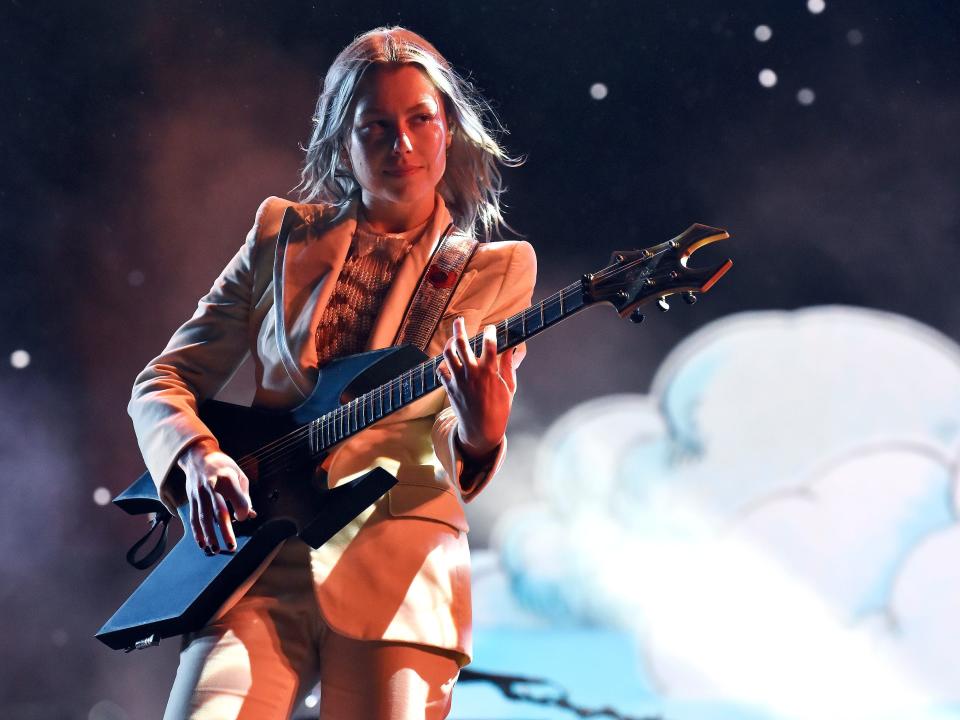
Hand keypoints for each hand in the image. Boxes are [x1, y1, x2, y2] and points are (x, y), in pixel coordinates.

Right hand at [177, 438, 255, 553]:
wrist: (198, 456)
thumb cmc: (223, 466)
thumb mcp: (238, 474)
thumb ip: (245, 495)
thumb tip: (250, 514)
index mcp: (228, 478)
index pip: (238, 499)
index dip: (243, 511)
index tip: (244, 516)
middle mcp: (212, 486)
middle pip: (219, 511)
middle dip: (226, 530)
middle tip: (232, 546)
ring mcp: (199, 493)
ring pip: (204, 517)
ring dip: (209, 535)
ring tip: (216, 549)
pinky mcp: (191, 498)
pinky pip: (193, 517)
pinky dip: (197, 532)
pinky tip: (202, 543)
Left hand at [437, 317, 517, 458]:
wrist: (481, 431)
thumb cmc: (499, 409)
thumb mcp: (509, 388)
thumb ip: (508, 366)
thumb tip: (511, 348)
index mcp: (489, 372)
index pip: (489, 343)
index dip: (491, 331)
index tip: (492, 328)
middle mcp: (472, 373)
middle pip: (462, 343)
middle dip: (459, 328)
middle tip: (459, 319)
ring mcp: (458, 380)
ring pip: (448, 354)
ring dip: (449, 343)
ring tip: (452, 338)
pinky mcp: (449, 388)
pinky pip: (441, 370)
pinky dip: (444, 364)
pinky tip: (449, 362)